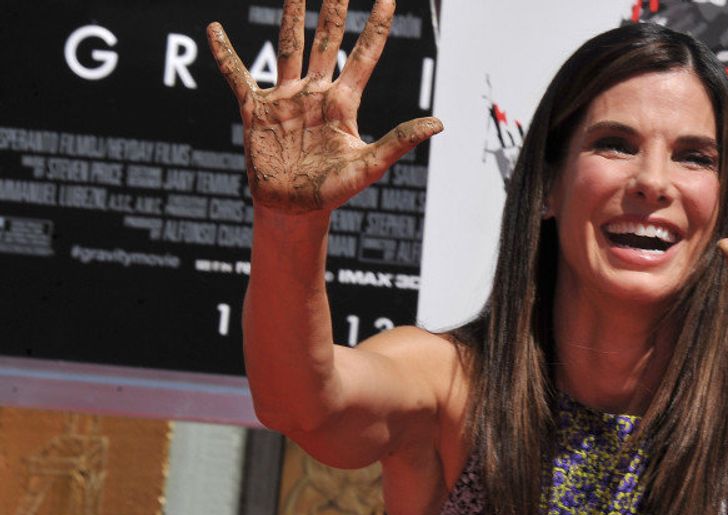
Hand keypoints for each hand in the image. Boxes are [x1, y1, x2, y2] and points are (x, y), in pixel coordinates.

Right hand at [207, 0, 440, 214]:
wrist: (294, 209)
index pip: (364, 54)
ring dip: (291, 17)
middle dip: (333, 9)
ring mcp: (286, 98)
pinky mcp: (257, 110)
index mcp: (343, 102)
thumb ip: (399, 141)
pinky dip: (226, 54)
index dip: (375, 26)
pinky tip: (215, 29)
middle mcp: (315, 92)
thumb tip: (439, 124)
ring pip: (288, 47)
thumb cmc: (333, 190)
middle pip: (327, 40)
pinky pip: (238, 76)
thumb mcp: (369, 165)